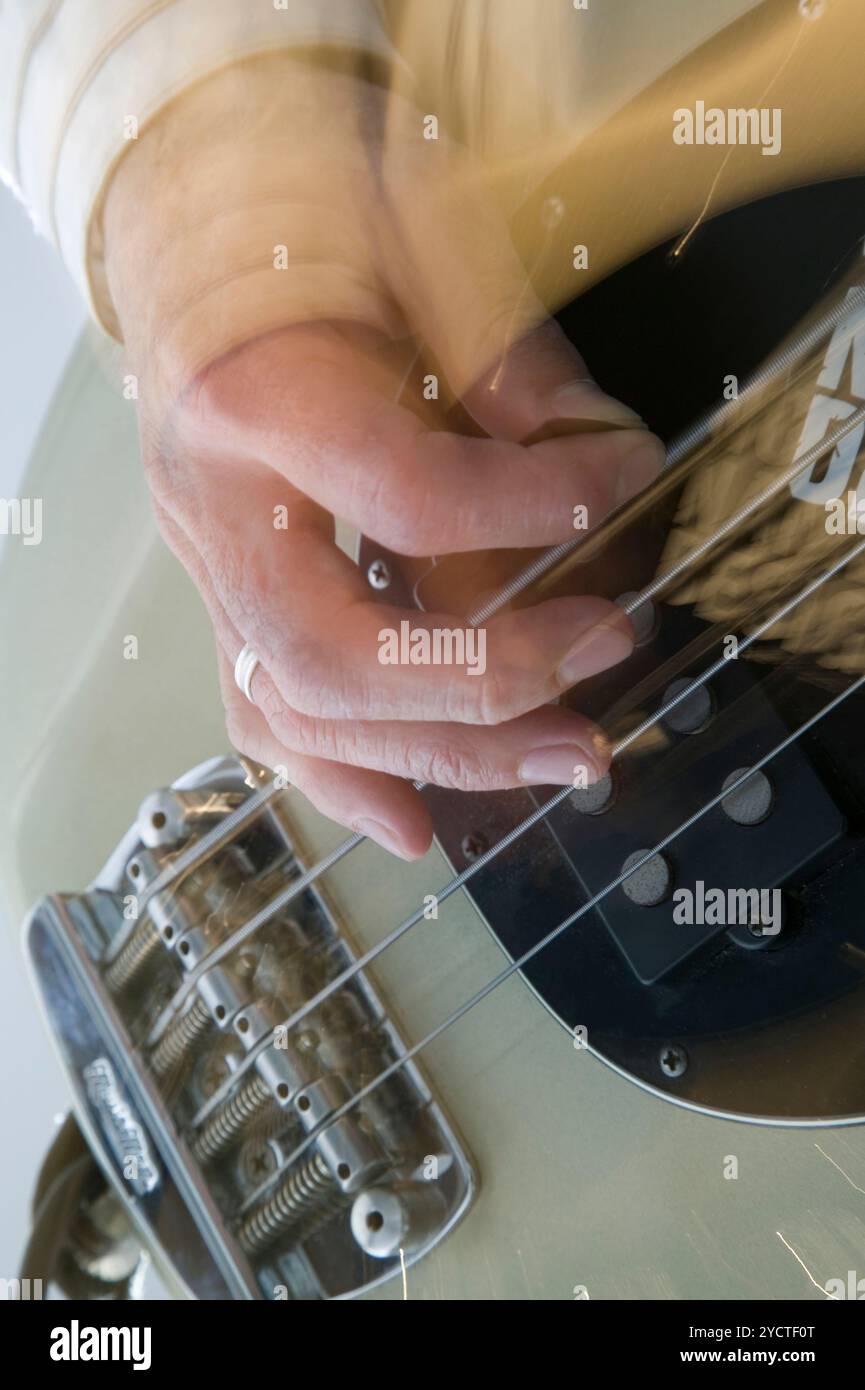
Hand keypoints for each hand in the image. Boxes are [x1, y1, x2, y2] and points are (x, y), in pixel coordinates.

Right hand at [103, 56, 662, 858]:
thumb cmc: (297, 216)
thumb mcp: (412, 235)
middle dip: (487, 681)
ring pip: (305, 713)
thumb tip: (602, 459)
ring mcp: (210, 568)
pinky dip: (351, 780)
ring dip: (447, 754)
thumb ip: (506, 355)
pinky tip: (422, 820)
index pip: (398, 490)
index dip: (527, 503)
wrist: (195, 227)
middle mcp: (212, 504)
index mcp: (251, 394)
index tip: (616, 477)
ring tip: (568, 753)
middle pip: (332, 654)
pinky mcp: (231, 602)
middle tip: (603, 656)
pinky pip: (270, 719)